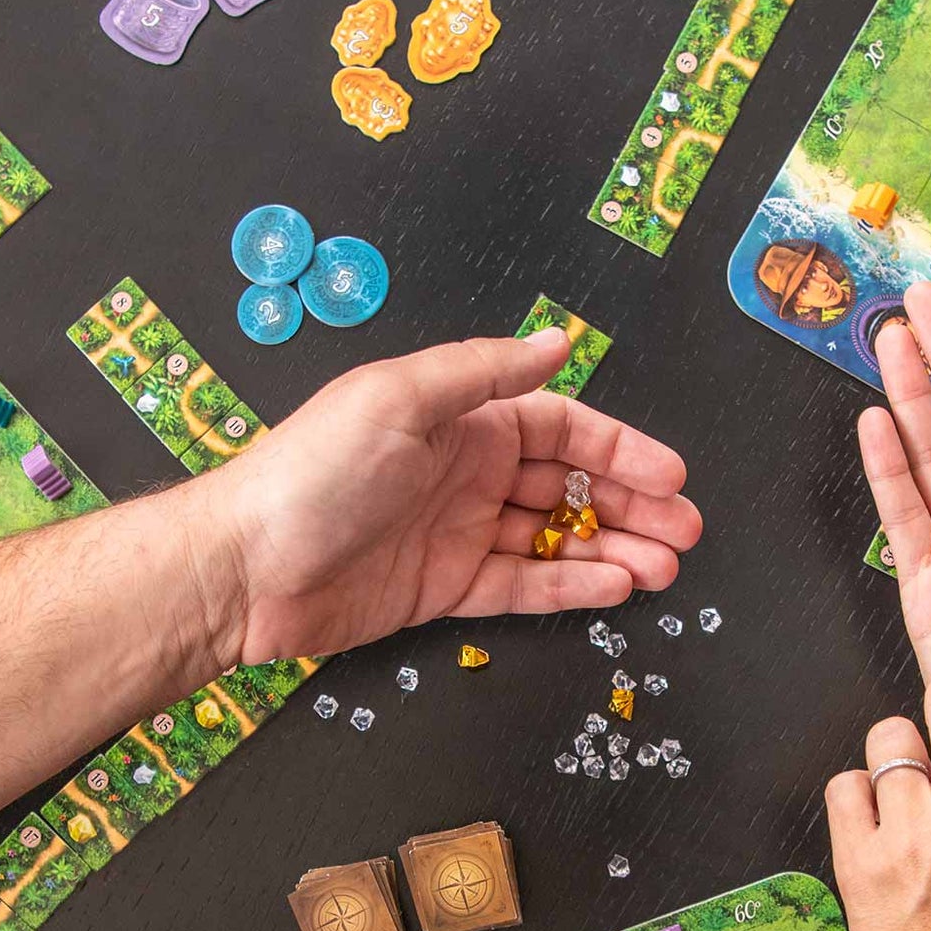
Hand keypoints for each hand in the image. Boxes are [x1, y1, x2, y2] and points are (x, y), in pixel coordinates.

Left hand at [196, 328, 700, 661]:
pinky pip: (525, 585)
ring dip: (615, 549)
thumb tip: (555, 342)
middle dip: (632, 505)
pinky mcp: (446, 588)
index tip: (671, 475)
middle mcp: (465, 472)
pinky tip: (615, 588)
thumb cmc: (310, 473)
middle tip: (686, 532)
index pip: (561, 428)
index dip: (620, 450)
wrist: (244, 568)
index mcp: (458, 420)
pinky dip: (572, 586)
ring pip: (556, 538)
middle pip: (569, 485)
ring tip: (665, 569)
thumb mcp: (398, 399)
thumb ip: (482, 371)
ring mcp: (459, 531)